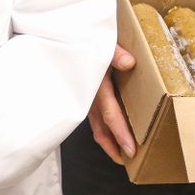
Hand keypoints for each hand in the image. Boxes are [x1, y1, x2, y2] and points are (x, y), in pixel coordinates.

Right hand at [88, 44, 136, 163]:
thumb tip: (129, 63)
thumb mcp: (102, 42)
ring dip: (108, 140)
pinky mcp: (86, 92)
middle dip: (113, 146)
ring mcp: (86, 95)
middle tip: (129, 160)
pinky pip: (94, 116)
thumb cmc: (85, 37)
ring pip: (96, 124)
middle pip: (101, 127)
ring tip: (121, 153)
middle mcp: (89, 94)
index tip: (130, 150)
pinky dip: (104, 128)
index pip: (110, 115)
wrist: (64, 33)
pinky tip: (111, 131)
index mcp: (96, 85)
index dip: (120, 134)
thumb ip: (114, 52)